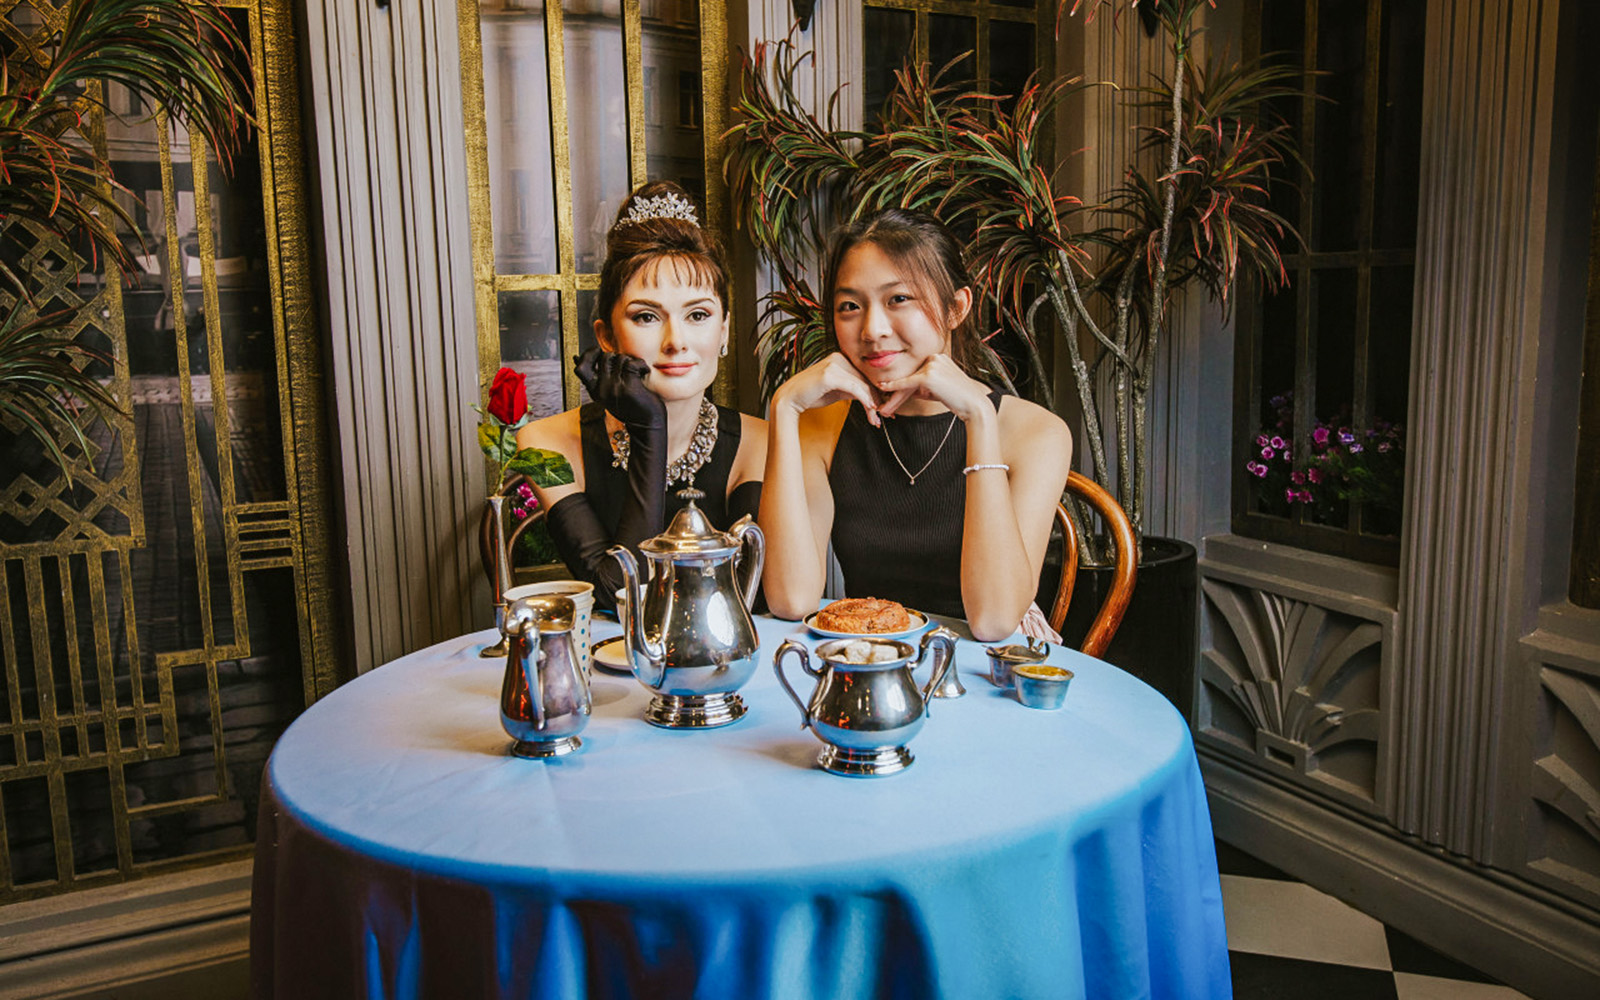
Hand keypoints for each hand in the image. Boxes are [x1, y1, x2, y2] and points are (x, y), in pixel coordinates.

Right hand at [574, 347, 665, 430]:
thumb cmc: (630, 408)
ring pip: (620, 358)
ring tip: (637, 371)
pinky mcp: (629, 387)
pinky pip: (632, 363)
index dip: (588, 354)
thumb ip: (596, 378)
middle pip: (604, 357)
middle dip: (617, 356)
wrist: (646, 426)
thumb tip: (576, 358)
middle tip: (626, 366)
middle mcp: (602, 389)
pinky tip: (644, 372)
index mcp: (594, 391)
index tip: (598, 351)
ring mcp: (615, 387)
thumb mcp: (607, 394)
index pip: (580, 368)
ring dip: (631, 361)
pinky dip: (641, 365)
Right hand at [773, 352, 885, 425]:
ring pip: (862, 385)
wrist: (789, 399)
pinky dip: (865, 400)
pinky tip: (871, 410)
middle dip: (877, 399)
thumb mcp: (837, 391)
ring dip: (872, 404)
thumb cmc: (811, 396)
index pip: (863, 375)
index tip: (884, 407)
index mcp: (840, 358)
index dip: (875, 392)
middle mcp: (838, 358)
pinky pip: (855, 388)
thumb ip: (852, 389)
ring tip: (877, 419)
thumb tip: (871, 397)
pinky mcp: (831, 374)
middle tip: (887, 416)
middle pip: (865, 380)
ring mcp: (834, 364)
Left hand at [873, 353, 989, 421]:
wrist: (973, 404)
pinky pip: (907, 383)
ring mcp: (931, 365)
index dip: (905, 386)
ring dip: (896, 395)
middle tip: (886, 405)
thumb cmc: (957, 398)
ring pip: (909, 381)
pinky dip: (894, 386)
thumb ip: (921, 386)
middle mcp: (934, 357)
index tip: (892, 395)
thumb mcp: (936, 389)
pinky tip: (882, 388)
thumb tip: (904, 388)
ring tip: (885, 408)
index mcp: (938, 357)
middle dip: (898, 391)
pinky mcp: (928, 375)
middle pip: (911, 375)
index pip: (917, 371)